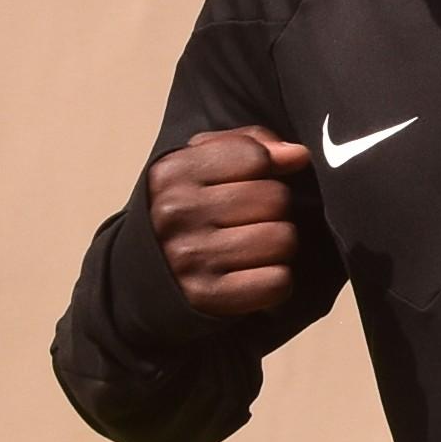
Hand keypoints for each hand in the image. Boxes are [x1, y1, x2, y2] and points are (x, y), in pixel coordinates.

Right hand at [146, 124, 311, 315]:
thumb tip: (298, 155)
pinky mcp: (207, 296)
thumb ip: (250, 145)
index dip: (265, 170)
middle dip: (273, 211)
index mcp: (172, 172)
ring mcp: (190, 256)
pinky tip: (251, 276)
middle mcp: (176, 213)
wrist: (142, 279)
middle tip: (250, 222)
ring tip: (251, 248)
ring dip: (278, 247)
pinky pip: (278, 282)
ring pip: (282, 240)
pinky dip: (274, 281)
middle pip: (275, 199)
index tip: (249, 184)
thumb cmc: (186, 213)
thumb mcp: (200, 166)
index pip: (255, 157)